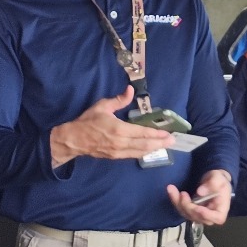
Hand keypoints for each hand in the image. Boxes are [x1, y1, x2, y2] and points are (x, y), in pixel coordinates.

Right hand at [49, 85, 172, 167]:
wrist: (74, 140)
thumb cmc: (88, 121)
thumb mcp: (102, 106)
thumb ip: (118, 100)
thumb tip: (130, 90)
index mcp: (119, 129)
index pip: (142, 133)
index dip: (156, 134)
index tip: (168, 133)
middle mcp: (121, 143)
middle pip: (145, 145)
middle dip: (160, 143)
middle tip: (173, 141)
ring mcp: (119, 152)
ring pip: (140, 152)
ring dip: (155, 149)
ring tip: (166, 146)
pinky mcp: (116, 157)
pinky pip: (133, 155)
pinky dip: (144, 153)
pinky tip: (151, 150)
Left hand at [169, 170, 232, 227]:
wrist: (213, 180)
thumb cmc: (219, 180)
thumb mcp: (218, 178)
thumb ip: (212, 183)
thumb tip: (200, 192)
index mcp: (221, 209)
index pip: (217, 218)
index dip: (207, 215)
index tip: (198, 208)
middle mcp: (210, 216)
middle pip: (198, 217)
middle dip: (187, 206)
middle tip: (182, 193)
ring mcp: (199, 215)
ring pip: (186, 214)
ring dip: (177, 203)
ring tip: (172, 189)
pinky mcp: (191, 211)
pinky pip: (181, 208)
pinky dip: (175, 200)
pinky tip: (171, 190)